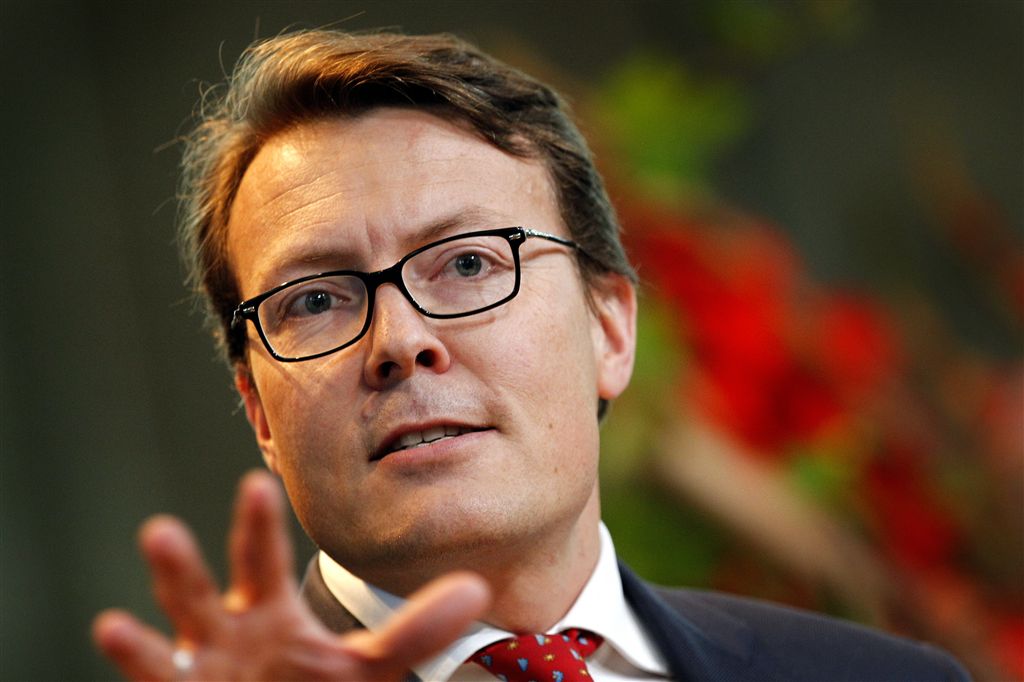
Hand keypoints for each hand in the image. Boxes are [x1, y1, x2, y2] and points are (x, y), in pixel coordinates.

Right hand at [93, 470, 490, 680]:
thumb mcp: (368, 665)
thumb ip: (417, 631)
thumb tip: (476, 590)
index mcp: (269, 608)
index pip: (263, 558)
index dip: (257, 522)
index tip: (255, 479)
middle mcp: (229, 627)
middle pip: (210, 584)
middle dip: (189, 556)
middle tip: (164, 522)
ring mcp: (203, 664)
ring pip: (179, 620)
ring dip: (166, 586)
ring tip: (153, 543)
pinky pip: (157, 677)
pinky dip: (139, 656)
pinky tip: (115, 626)